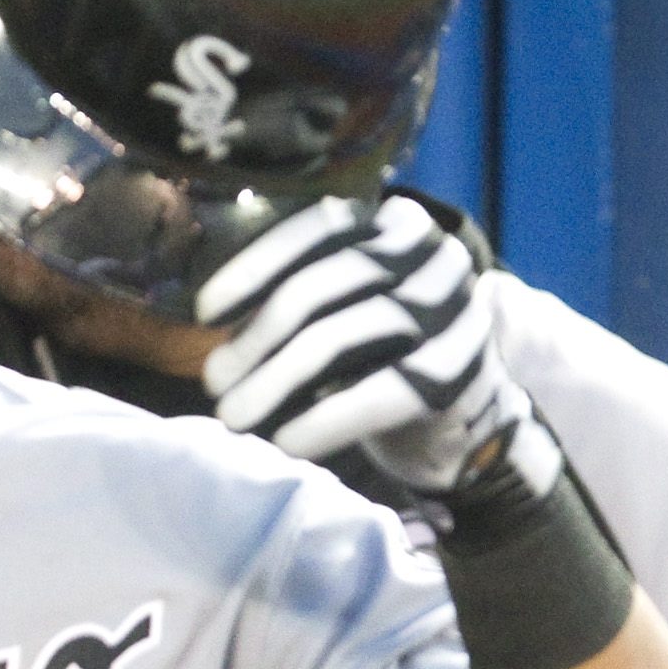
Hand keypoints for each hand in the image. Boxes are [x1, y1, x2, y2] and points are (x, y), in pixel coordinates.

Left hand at [195, 195, 562, 501]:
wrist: (461, 419)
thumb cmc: (379, 355)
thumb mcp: (339, 308)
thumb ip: (291, 299)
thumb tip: (215, 335)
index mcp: (401, 225)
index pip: (322, 227)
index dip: (256, 266)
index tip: (205, 313)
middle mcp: (435, 258)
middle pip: (324, 286)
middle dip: (258, 337)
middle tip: (214, 381)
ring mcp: (454, 313)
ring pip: (344, 337)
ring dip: (274, 381)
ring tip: (233, 417)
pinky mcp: (460, 373)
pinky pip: (381, 393)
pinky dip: (325, 420)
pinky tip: (286, 443)